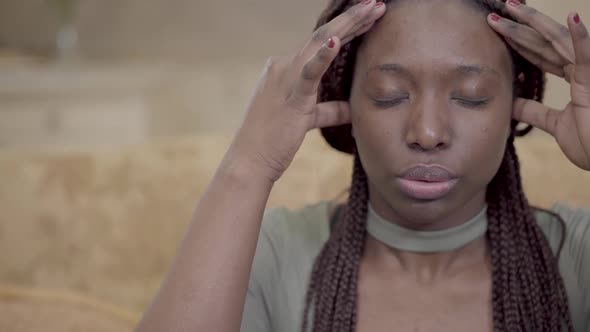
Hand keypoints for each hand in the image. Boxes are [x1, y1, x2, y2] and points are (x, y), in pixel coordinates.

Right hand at [227, 0, 385, 181]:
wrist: (249, 161)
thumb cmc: (273, 142)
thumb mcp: (305, 121)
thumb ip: (328, 111)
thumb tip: (351, 109)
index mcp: (286, 70)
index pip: (321, 44)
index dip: (347, 29)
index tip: (369, 16)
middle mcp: (284, 66)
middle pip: (324, 36)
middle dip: (353, 18)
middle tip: (377, 3)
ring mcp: (285, 78)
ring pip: (320, 43)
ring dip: (349, 25)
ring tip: (372, 9)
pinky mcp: (291, 98)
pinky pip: (309, 74)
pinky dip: (323, 56)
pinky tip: (337, 41)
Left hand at [487, 1, 589, 170]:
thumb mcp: (554, 124)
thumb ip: (534, 111)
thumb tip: (510, 103)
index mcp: (574, 78)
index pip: (541, 54)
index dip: (519, 41)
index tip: (497, 29)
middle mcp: (582, 70)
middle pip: (544, 42)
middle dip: (519, 26)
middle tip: (495, 12)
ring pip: (558, 42)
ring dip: (534, 23)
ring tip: (511, 8)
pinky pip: (588, 57)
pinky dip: (580, 38)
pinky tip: (571, 18)